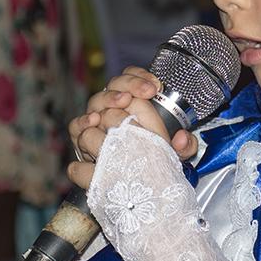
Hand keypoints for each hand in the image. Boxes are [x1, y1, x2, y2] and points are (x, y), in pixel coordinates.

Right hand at [67, 66, 199, 188]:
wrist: (127, 183)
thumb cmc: (150, 160)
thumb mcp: (172, 153)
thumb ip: (183, 146)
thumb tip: (183, 139)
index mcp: (133, 102)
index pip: (132, 77)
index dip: (141, 77)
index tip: (155, 87)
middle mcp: (113, 107)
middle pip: (115, 84)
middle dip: (129, 85)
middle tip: (144, 92)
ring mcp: (96, 120)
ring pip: (97, 100)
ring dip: (109, 98)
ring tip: (122, 101)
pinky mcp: (82, 137)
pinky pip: (77, 125)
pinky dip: (83, 121)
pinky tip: (93, 121)